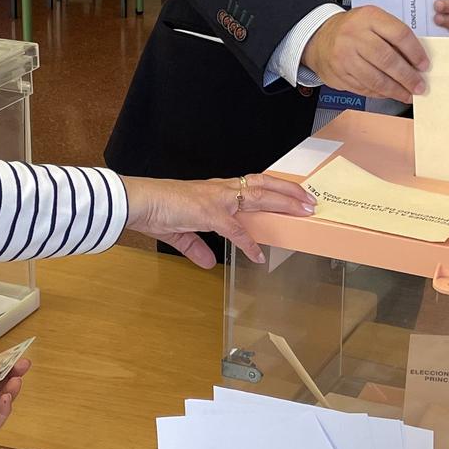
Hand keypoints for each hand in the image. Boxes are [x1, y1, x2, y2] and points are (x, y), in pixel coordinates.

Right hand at [123, 174, 316, 267]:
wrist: (139, 201)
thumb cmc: (155, 209)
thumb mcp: (180, 232)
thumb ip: (196, 247)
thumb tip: (208, 262)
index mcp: (215, 192)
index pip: (251, 186)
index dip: (273, 191)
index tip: (291, 198)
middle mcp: (220, 191)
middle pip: (263, 185)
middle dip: (288, 192)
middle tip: (310, 201)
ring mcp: (216, 199)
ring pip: (258, 196)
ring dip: (283, 202)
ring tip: (303, 209)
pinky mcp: (208, 212)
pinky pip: (235, 229)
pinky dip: (248, 242)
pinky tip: (259, 254)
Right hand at [300, 5, 429, 102]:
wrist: (319, 37)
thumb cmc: (353, 29)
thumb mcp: (373, 21)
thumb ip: (393, 36)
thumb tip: (416, 61)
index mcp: (369, 17)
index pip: (399, 34)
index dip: (415, 52)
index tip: (424, 65)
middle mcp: (355, 35)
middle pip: (388, 59)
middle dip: (407, 76)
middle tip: (419, 86)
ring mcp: (345, 56)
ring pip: (376, 78)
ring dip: (395, 90)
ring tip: (407, 94)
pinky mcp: (339, 74)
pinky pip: (364, 87)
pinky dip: (380, 93)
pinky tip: (390, 93)